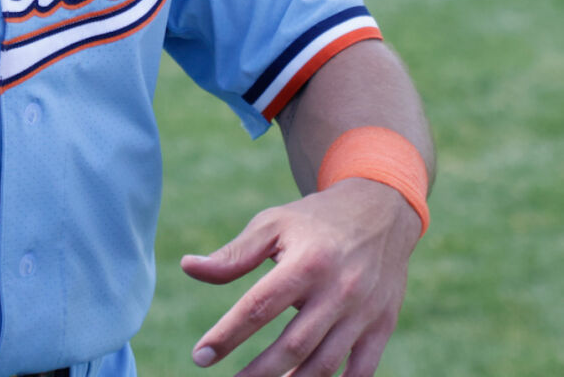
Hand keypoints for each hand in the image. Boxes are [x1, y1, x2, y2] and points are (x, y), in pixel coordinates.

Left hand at [181, 179, 423, 376]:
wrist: (381, 211)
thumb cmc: (313, 220)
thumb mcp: (272, 224)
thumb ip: (233, 254)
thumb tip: (188, 267)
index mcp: (306, 264)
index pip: (259, 308)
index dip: (227, 335)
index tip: (200, 357)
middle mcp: (338, 291)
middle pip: (293, 345)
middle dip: (258, 372)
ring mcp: (365, 312)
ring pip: (326, 364)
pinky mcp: (383, 325)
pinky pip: (362, 370)